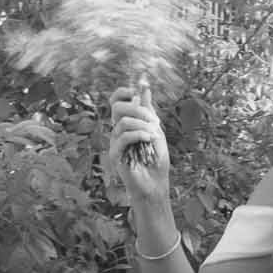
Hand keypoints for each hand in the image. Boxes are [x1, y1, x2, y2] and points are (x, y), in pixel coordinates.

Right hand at [107, 86, 170, 208]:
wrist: (155, 183)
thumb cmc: (156, 159)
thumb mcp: (156, 131)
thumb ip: (148, 111)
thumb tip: (144, 89)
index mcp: (127, 122)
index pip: (116, 101)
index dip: (123, 92)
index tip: (137, 93)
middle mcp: (118, 130)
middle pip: (116, 107)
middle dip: (137, 108)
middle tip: (154, 120)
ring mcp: (115, 142)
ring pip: (122, 121)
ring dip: (142, 124)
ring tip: (154, 133)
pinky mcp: (115, 154)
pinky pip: (123, 137)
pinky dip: (138, 134)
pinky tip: (149, 138)